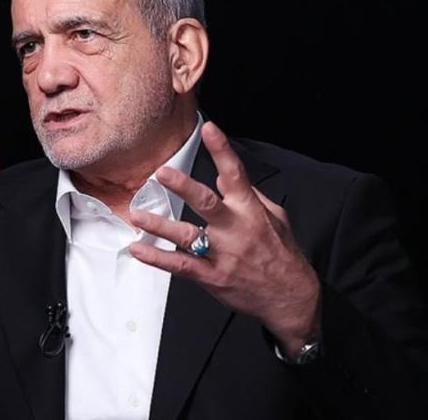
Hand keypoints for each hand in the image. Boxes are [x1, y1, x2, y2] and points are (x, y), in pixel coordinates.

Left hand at [129, 122, 320, 358]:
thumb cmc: (282, 255)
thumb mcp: (276, 218)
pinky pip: (181, 266)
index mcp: (251, 211)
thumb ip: (249, 195)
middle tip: (162, 173)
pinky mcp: (213, 277)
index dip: (222, 151)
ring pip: (188, 237)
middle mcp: (236, 230)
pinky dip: (158, 258)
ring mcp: (223, 255)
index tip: (209, 129)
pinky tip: (139, 249)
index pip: (236, 174)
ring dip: (160, 225)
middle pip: (207, 203)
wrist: (290, 298)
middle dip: (184, 187)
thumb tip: (225, 177)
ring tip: (137, 214)